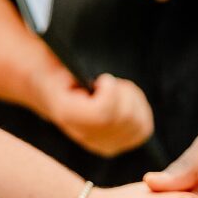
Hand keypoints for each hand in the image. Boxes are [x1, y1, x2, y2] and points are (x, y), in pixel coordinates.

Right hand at [33, 63, 153, 157]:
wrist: (54, 90)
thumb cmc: (60, 68)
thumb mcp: (59, 58)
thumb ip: (65, 59)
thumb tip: (64, 51)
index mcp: (67, 114)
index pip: (103, 113)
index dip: (111, 91)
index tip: (104, 78)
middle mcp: (85, 137)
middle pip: (126, 117)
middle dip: (124, 93)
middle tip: (109, 82)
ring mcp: (103, 145)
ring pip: (139, 123)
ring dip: (133, 100)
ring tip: (115, 91)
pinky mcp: (118, 145)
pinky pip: (143, 129)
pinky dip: (140, 110)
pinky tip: (123, 101)